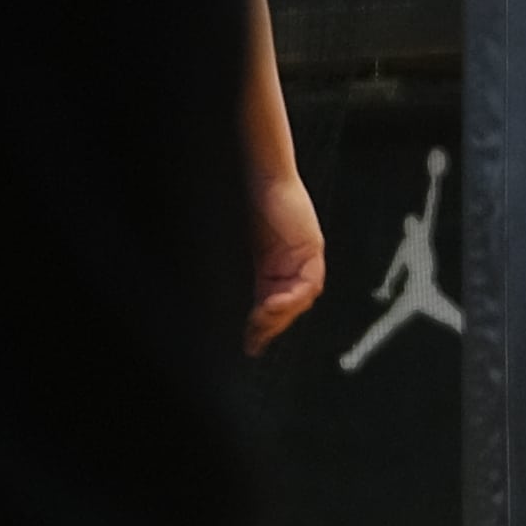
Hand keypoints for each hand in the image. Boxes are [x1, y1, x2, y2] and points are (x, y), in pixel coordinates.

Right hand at [247, 169, 325, 354]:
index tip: (249, 347)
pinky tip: (275, 302)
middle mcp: (292, 268)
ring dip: (282, 314)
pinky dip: (293, 296)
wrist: (261, 178)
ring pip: (300, 299)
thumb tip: (212, 297)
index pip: (272, 308)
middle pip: (288, 308)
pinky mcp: (313, 250)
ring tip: (262, 320)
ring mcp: (305, 260)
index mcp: (272, 270)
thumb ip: (240, 274)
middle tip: (254, 341)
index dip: (262, 329)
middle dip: (271, 327)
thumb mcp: (241, 249)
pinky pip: (309, 283)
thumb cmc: (248, 206)